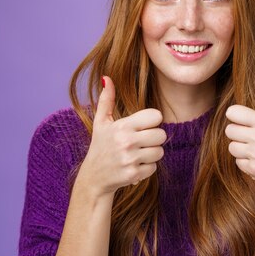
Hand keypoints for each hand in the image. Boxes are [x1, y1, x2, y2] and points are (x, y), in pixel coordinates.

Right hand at [77, 76, 166, 195]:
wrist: (93, 177)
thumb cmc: (100, 146)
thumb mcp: (101, 122)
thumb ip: (106, 100)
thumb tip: (106, 77)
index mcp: (122, 126)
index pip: (156, 116)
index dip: (152, 121)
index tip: (142, 127)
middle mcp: (127, 141)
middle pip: (161, 135)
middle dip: (153, 139)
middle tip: (141, 142)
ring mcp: (130, 159)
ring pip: (160, 152)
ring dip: (151, 154)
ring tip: (137, 154)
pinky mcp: (134, 174)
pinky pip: (154, 167)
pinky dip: (146, 168)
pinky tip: (134, 166)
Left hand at [225, 71, 254, 191]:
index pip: (232, 112)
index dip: (237, 117)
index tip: (246, 121)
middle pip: (229, 130)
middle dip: (239, 134)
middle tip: (253, 137)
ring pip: (231, 147)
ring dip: (241, 149)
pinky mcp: (254, 169)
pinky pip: (237, 162)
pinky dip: (245, 163)